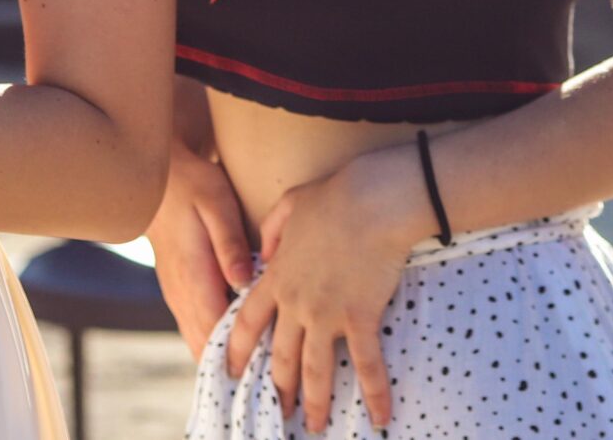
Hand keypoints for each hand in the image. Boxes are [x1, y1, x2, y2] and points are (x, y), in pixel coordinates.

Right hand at [147, 138, 255, 355]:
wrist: (158, 180)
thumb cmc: (193, 187)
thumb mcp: (217, 205)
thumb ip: (230, 245)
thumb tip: (245, 283)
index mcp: (194, 278)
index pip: (217, 332)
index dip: (244, 354)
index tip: (271, 368)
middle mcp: (182, 295)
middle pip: (208, 347)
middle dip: (237, 366)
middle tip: (271, 380)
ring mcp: (177, 297)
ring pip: (199, 342)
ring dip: (224, 358)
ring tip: (259, 373)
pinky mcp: (179, 293)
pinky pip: (196, 328)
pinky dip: (214, 342)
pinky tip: (241, 346)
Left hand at [224, 143, 429, 432]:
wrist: (372, 199)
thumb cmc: (336, 195)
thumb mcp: (292, 203)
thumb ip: (273, 230)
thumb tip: (266, 252)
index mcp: (277, 278)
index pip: (248, 323)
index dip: (237, 351)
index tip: (231, 373)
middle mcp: (296, 303)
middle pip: (281, 357)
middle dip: (279, 389)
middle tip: (280, 412)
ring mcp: (326, 314)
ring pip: (315, 370)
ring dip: (315, 402)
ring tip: (314, 426)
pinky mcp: (359, 317)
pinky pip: (366, 363)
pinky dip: (374, 393)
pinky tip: (381, 417)